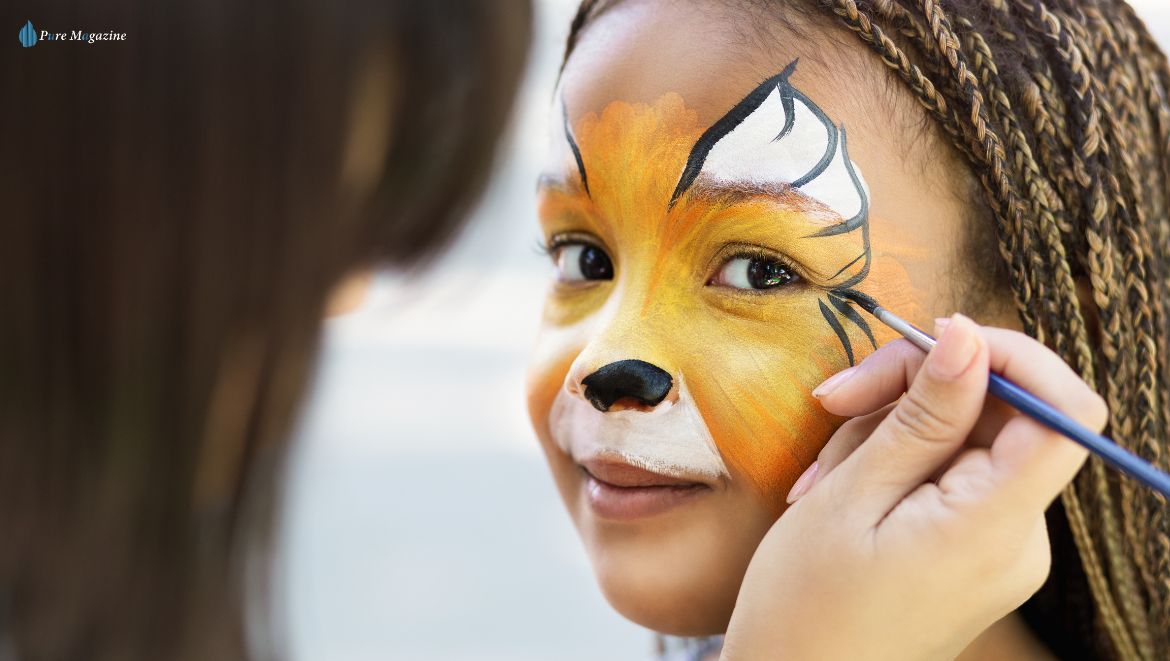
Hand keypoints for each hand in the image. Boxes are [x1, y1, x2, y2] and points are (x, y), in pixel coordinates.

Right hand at [720, 314, 1104, 660]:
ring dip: (888, 432)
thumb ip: (923, 416)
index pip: (1063, 411)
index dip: (1011, 356)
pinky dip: (895, 462)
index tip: (934, 341)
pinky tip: (842, 487)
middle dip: (915, 390)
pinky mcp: (974, 549)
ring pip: (964, 438)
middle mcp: (1017, 539)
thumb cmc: (804, 603)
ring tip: (824, 476)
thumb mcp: (853, 495)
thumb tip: (969, 337)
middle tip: (836, 400)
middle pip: (1000, 414)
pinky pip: (951, 474)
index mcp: (993, 528)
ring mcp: (998, 547)